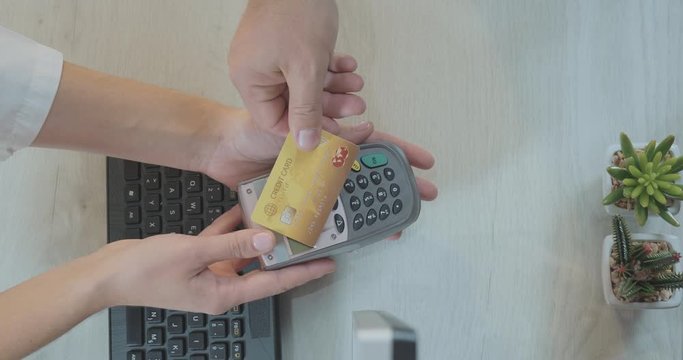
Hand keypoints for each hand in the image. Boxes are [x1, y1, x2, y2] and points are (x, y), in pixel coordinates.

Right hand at [97, 207, 334, 313]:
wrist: (108, 274)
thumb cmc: (144, 271)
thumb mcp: (193, 253)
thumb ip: (232, 245)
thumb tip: (268, 239)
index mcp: (223, 293)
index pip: (273, 283)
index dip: (301, 273)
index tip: (326, 264)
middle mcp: (220, 286)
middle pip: (263, 269)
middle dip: (286, 254)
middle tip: (309, 238)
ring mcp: (208, 274)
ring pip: (243, 253)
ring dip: (260, 237)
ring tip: (284, 220)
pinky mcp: (196, 261)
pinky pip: (222, 243)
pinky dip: (233, 228)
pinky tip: (244, 209)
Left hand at [203, 113, 438, 240]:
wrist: (221, 148)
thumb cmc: (254, 128)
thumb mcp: (296, 124)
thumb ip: (329, 128)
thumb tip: (365, 128)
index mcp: (330, 138)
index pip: (374, 144)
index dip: (401, 153)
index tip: (424, 162)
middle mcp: (326, 162)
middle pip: (369, 176)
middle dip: (397, 187)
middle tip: (421, 198)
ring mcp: (313, 182)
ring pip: (349, 198)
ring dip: (371, 210)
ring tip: (391, 224)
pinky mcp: (298, 199)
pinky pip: (322, 214)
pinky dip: (337, 225)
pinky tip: (352, 236)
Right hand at [229, 0, 364, 149]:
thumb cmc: (295, 11)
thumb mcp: (306, 69)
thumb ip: (307, 109)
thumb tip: (306, 142)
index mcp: (249, 79)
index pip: (275, 121)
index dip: (305, 129)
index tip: (332, 131)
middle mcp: (254, 70)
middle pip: (293, 103)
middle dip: (328, 103)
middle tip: (355, 105)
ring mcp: (268, 56)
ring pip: (303, 84)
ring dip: (333, 85)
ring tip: (356, 83)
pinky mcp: (282, 44)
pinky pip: (304, 65)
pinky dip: (326, 66)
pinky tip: (346, 65)